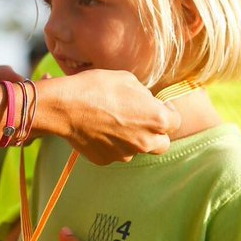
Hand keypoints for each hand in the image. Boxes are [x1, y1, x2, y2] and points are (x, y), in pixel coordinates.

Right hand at [42, 69, 178, 163]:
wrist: (64, 107)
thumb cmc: (96, 88)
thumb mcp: (127, 79)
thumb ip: (143, 95)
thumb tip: (146, 101)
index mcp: (156, 119)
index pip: (176, 122)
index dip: (169, 113)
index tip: (160, 107)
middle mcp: (144, 141)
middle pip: (162, 144)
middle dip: (155, 133)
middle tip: (142, 120)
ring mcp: (125, 154)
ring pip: (136, 149)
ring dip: (131, 139)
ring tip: (112, 122)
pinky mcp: (106, 160)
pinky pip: (114, 153)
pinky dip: (110, 144)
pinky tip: (98, 129)